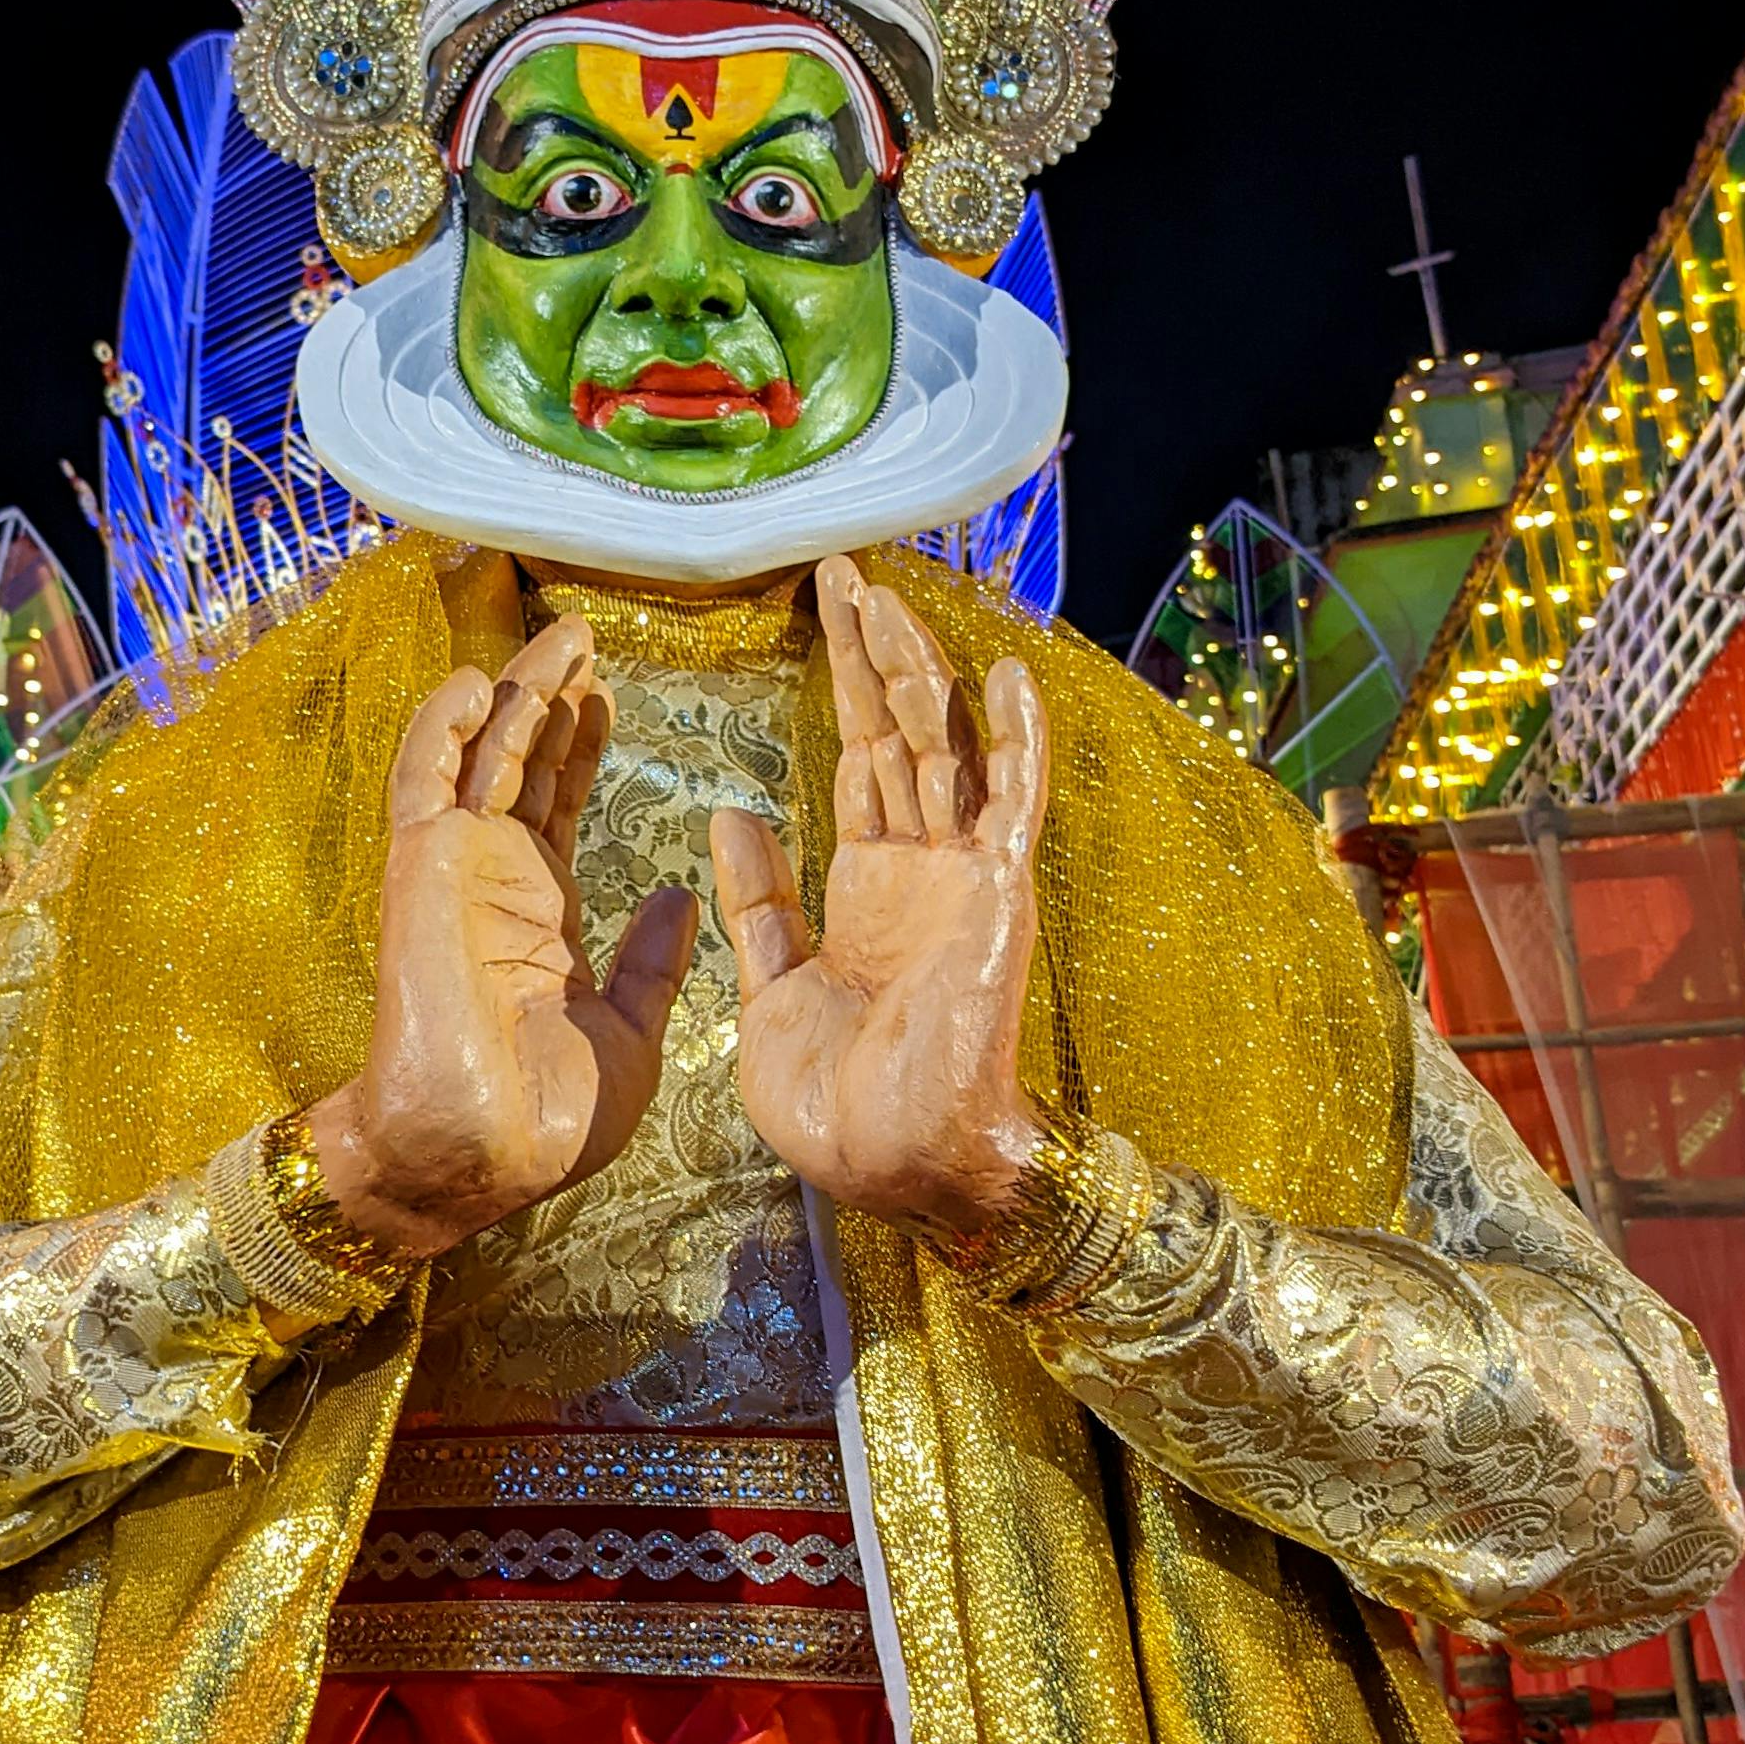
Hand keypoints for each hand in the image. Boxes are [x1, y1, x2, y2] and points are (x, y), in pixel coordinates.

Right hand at [308, 614, 695, 1259]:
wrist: (485, 1157)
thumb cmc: (551, 1118)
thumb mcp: (632, 1032)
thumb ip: (651, 962)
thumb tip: (678, 894)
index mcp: (542, 911)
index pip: (561, 800)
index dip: (582, 743)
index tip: (608, 693)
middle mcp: (496, 878)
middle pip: (524, 761)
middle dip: (553, 697)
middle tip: (584, 634)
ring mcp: (457, 870)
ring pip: (483, 755)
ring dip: (516, 694)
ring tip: (559, 640)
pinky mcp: (423, 871)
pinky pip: (427, 783)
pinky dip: (447, 728)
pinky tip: (482, 682)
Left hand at [711, 558, 1048, 1245]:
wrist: (894, 1168)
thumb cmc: (838, 1106)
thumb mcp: (769, 993)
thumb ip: (759, 906)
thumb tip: (732, 816)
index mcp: (866, 891)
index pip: (858, 764)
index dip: (839, 690)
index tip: (822, 620)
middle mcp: (920, 870)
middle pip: (896, 735)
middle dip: (870, 655)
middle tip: (844, 575)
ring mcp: (961, 879)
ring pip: (941, 749)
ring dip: (916, 671)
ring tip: (886, 596)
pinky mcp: (993, 897)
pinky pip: (1009, 805)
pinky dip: (1012, 741)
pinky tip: (1003, 676)